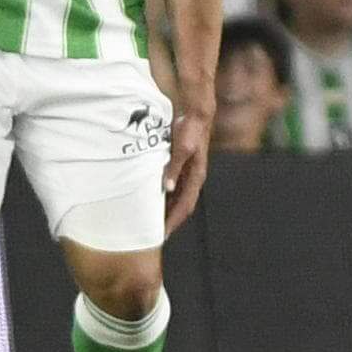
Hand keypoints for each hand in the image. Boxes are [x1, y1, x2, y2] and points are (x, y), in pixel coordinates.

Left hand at [163, 111, 210, 231]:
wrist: (197, 116)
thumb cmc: (191, 131)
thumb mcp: (182, 148)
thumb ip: (174, 168)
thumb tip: (168, 188)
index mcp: (196, 177)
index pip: (185, 206)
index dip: (173, 221)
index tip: (162, 235)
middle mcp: (194, 179)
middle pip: (183, 207)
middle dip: (170, 221)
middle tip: (155, 235)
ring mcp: (190, 174)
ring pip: (178, 199)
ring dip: (168, 211)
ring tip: (153, 222)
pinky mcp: (184, 168)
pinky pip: (175, 188)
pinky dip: (166, 198)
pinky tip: (155, 201)